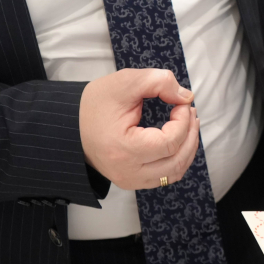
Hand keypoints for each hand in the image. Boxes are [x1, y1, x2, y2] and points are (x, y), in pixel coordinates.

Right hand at [78, 68, 199, 190]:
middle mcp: (127, 172)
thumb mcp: (125, 82)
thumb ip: (158, 82)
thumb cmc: (96, 103)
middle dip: (191, 134)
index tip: (182, 102)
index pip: (169, 142)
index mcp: (124, 149)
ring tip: (189, 123)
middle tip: (191, 111)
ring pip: (173, 173)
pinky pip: (164, 176)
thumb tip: (186, 97)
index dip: (183, 121)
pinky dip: (177, 158)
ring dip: (188, 148)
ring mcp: (129, 181)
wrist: (71, 124)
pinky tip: (178, 138)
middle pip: (176, 161)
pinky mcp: (131, 181)